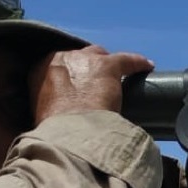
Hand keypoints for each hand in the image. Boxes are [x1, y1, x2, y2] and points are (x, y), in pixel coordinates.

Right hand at [30, 46, 153, 123]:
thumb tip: (58, 121)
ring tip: (117, 77)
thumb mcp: (42, 113)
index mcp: (40, 68)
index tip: (76, 86)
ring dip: (107, 65)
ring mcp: (86, 60)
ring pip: (101, 56)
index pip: (59, 64)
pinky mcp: (109, 66)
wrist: (70, 131)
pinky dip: (137, 63)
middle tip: (95, 84)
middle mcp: (62, 58)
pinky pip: (127, 60)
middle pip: (80, 56)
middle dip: (88, 67)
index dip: (70, 75)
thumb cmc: (54, 130)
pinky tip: (147, 66)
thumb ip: (48, 107)